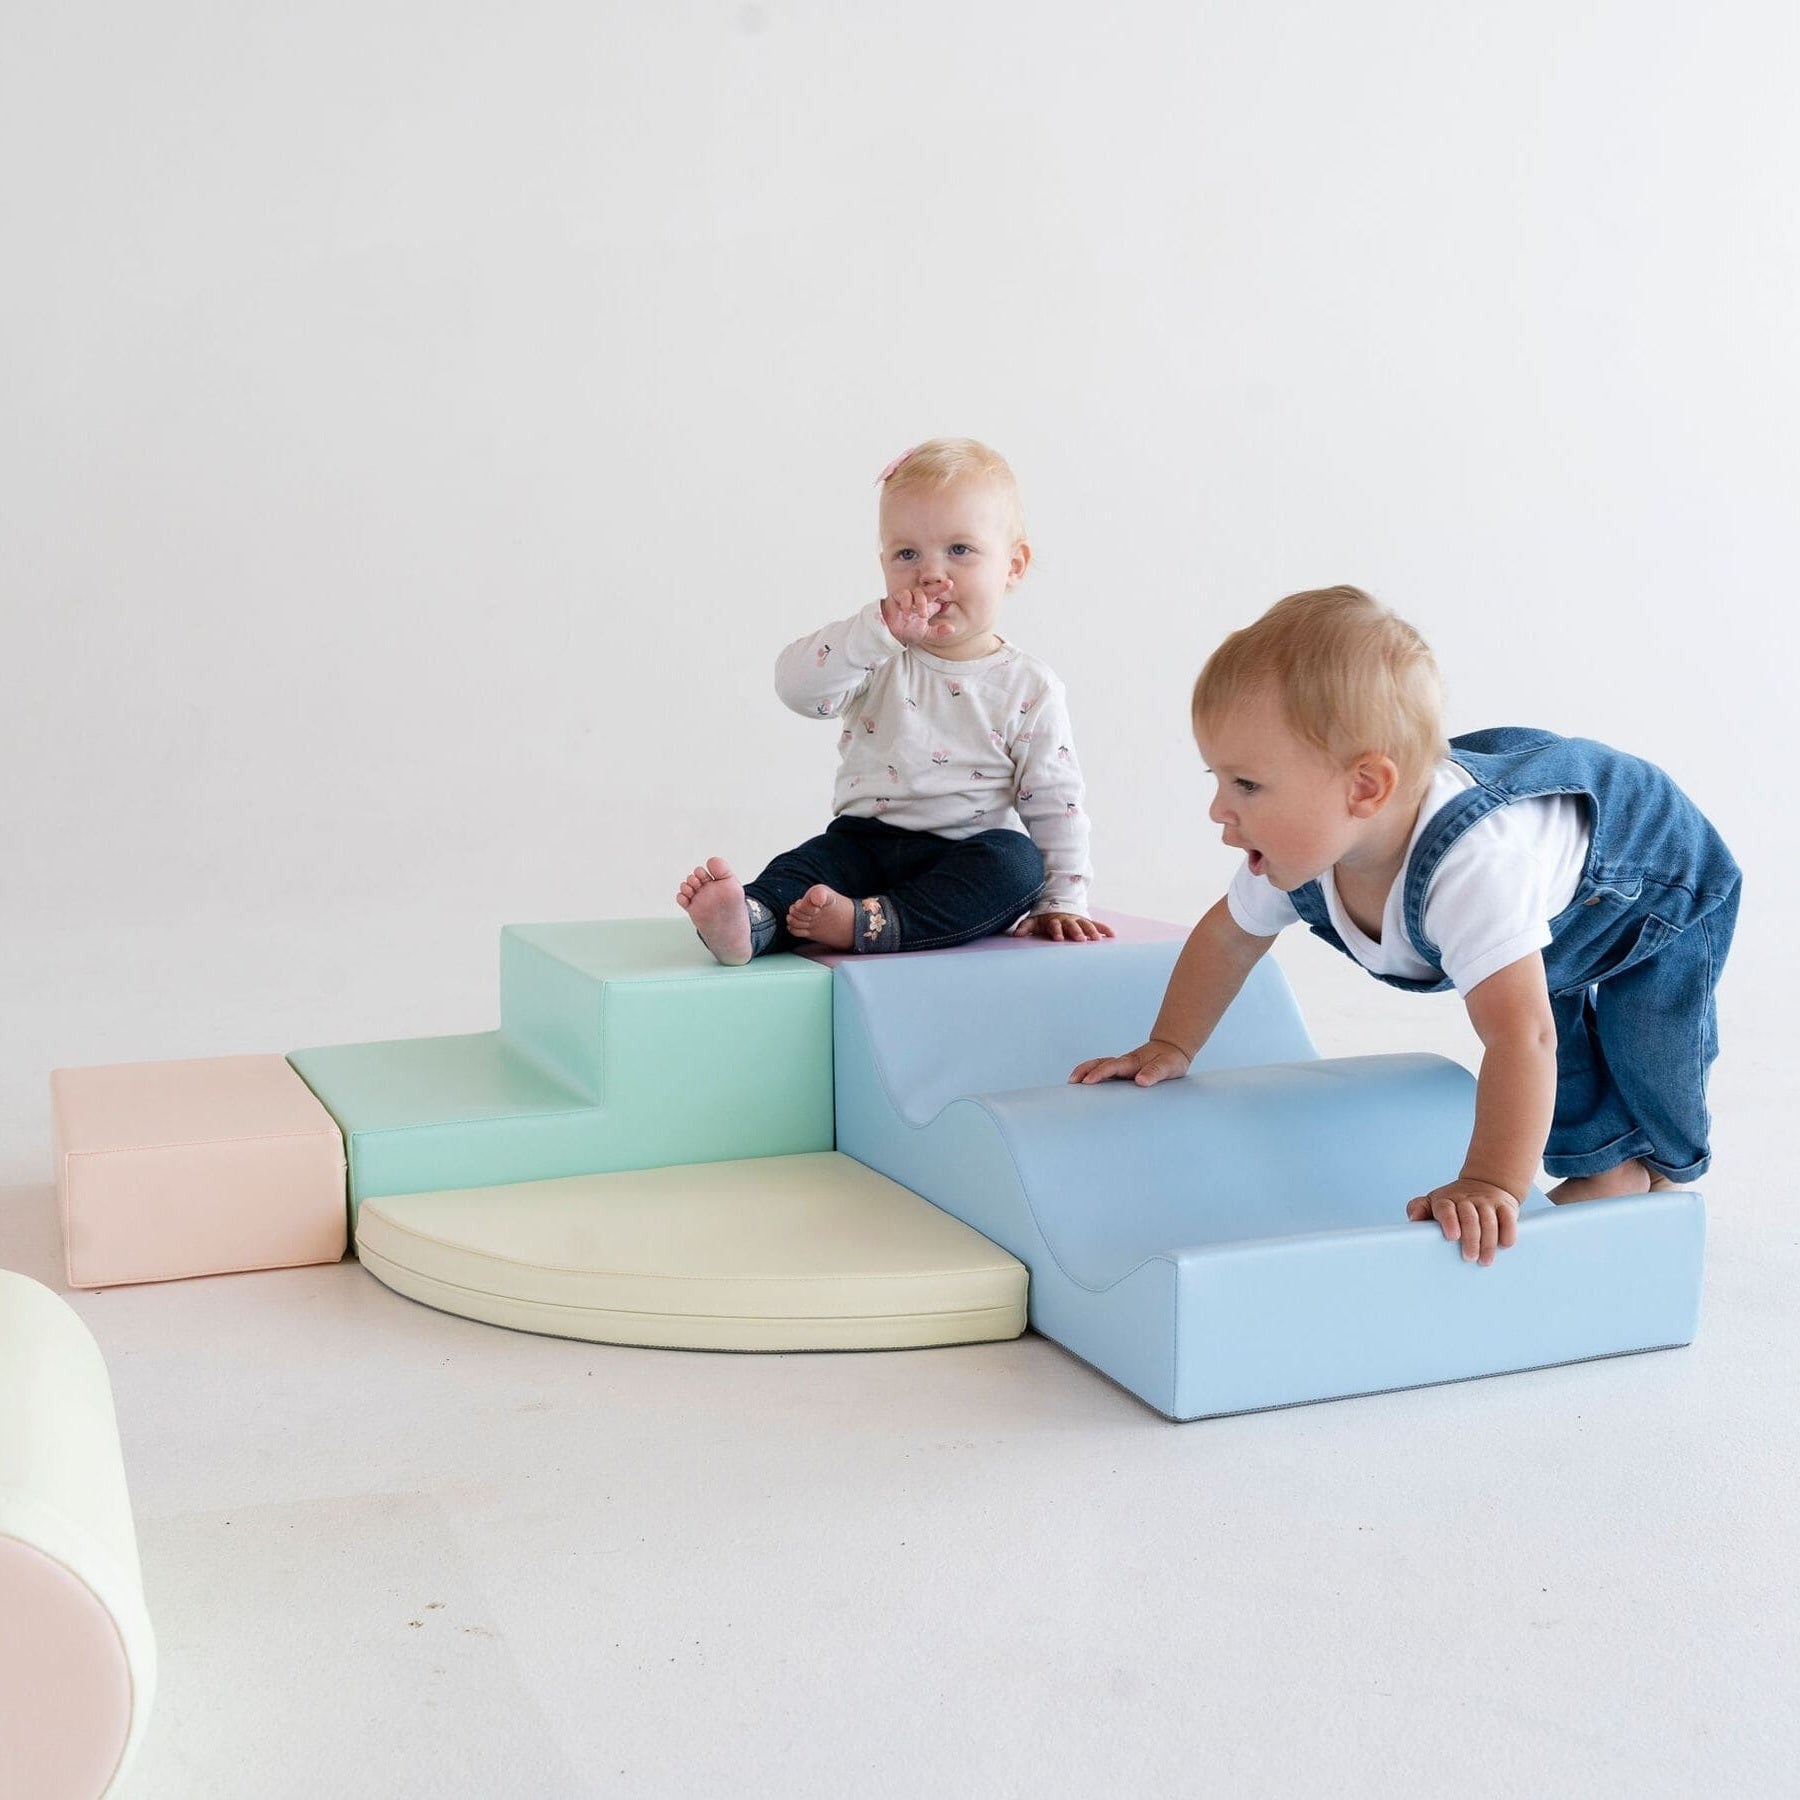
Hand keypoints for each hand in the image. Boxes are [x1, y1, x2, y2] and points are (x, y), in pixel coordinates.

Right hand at [881, 586, 953, 643]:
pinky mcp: (897, 597)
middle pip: (930, 589)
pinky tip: (907, 614)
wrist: (890, 634)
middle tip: (949, 584)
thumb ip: (938, 632)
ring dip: (921, 602)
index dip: (943, 589)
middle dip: (939, 586)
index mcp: (927, 604)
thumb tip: (952, 629)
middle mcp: (918, 598)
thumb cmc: (907, 631)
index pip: (937, 595)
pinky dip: (907, 603)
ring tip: (923, 615)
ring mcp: (908, 597)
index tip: (951, 584)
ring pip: (918, 592)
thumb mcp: (925, 634)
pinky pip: (904, 594)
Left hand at [1013, 912, 1116, 942]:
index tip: (1058, 938)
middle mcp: (1067, 920)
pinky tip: (1112, 935)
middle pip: (1072, 926)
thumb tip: (1016, 935)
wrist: (1057, 905)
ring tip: (1096, 939)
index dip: (1056, 931)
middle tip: (1080, 939)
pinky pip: (1096, 924)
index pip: (1055, 925)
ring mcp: (1078, 920)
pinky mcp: (1086, 921)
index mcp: (1054, 920)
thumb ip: (1025, 927)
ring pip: (1085, 925)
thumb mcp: (1034, 921)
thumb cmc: (1044, 919)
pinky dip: (1104, 929)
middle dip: (1076, 932)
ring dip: (1091, 931)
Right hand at [1069, 1038, 1191, 1086]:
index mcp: (1133, 1062)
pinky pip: (1103, 1070)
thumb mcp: (1168, 1067)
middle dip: (1085, 1070)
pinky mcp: (1122, 1070)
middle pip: (1100, 1063)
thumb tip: (1140, 1081)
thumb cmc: (1170, 1059)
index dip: (1100, 1073)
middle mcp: (1124, 1062)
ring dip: (1084, 1071)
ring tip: (1072, 1082)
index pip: (1113, 1066)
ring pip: (1099, 1065)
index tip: (1088, 1081)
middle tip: (1072, 1081)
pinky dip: (1091, 1073)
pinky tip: (1083, 1082)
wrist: (1172, 1049)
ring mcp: (1121, 1066)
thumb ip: (1155, 1073)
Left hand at [1406, 1178, 1520, 1265]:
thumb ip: (1419, 1209)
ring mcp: (1487, 1202)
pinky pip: (1508, 1218)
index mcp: (1446, 1200)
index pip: (1446, 1208)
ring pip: (1489, 1220)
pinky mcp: (1505, 1206)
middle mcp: (1467, 1199)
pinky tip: (1505, 1245)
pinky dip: (1508, 1231)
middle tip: (1470, 1258)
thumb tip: (1413, 1219)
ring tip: (1485, 1260)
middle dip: (1471, 1239)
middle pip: (1469, 1217)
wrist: (1485, 1184)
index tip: (1452, 1236)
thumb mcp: (1434, 1202)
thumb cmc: (1454, 1203)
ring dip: (1488, 1242)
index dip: (1449, 1221)